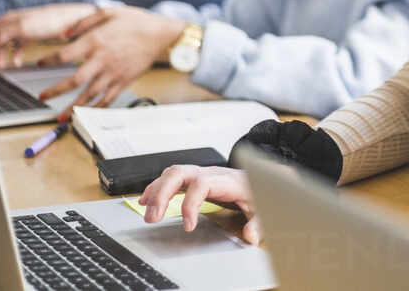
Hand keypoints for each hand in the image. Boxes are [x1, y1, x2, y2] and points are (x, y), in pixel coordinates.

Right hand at [0, 2, 97, 70]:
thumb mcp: (23, 27)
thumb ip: (3, 33)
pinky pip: (17, 48)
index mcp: (7, 19)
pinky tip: (17, 63)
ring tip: (1, 66)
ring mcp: (22, 30)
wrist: (72, 22)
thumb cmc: (49, 21)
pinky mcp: (31, 36)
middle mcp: (12, 24)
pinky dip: (14, 56)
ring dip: (0, 56)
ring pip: (4, 45)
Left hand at [36, 5, 184, 117]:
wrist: (160, 33)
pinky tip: (86, 114)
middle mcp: (102, 60)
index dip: (48, 60)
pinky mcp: (123, 81)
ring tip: (61, 116)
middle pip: (74, 80)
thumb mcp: (109, 12)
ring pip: (90, 94)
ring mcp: (113, 73)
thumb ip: (84, 22)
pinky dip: (96, 108)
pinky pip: (107, 98)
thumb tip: (65, 33)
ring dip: (73, 107)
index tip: (39, 63)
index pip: (65, 55)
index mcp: (96, 41)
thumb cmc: (135, 21)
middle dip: (55, 90)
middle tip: (42, 97)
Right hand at [139, 165, 259, 243]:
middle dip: (163, 194)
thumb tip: (251, 235)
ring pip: (172, 174)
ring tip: (148, 213)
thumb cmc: (257, 190)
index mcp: (226, 180)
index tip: (188, 226)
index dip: (190, 203)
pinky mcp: (194, 176)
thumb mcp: (262, 207)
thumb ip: (258, 222)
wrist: (259, 175)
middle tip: (154, 217)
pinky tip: (146, 200)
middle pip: (180, 173)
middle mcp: (210, 172)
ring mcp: (200, 172)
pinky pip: (171, 177)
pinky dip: (156, 187)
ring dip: (156, 191)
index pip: (201, 184)